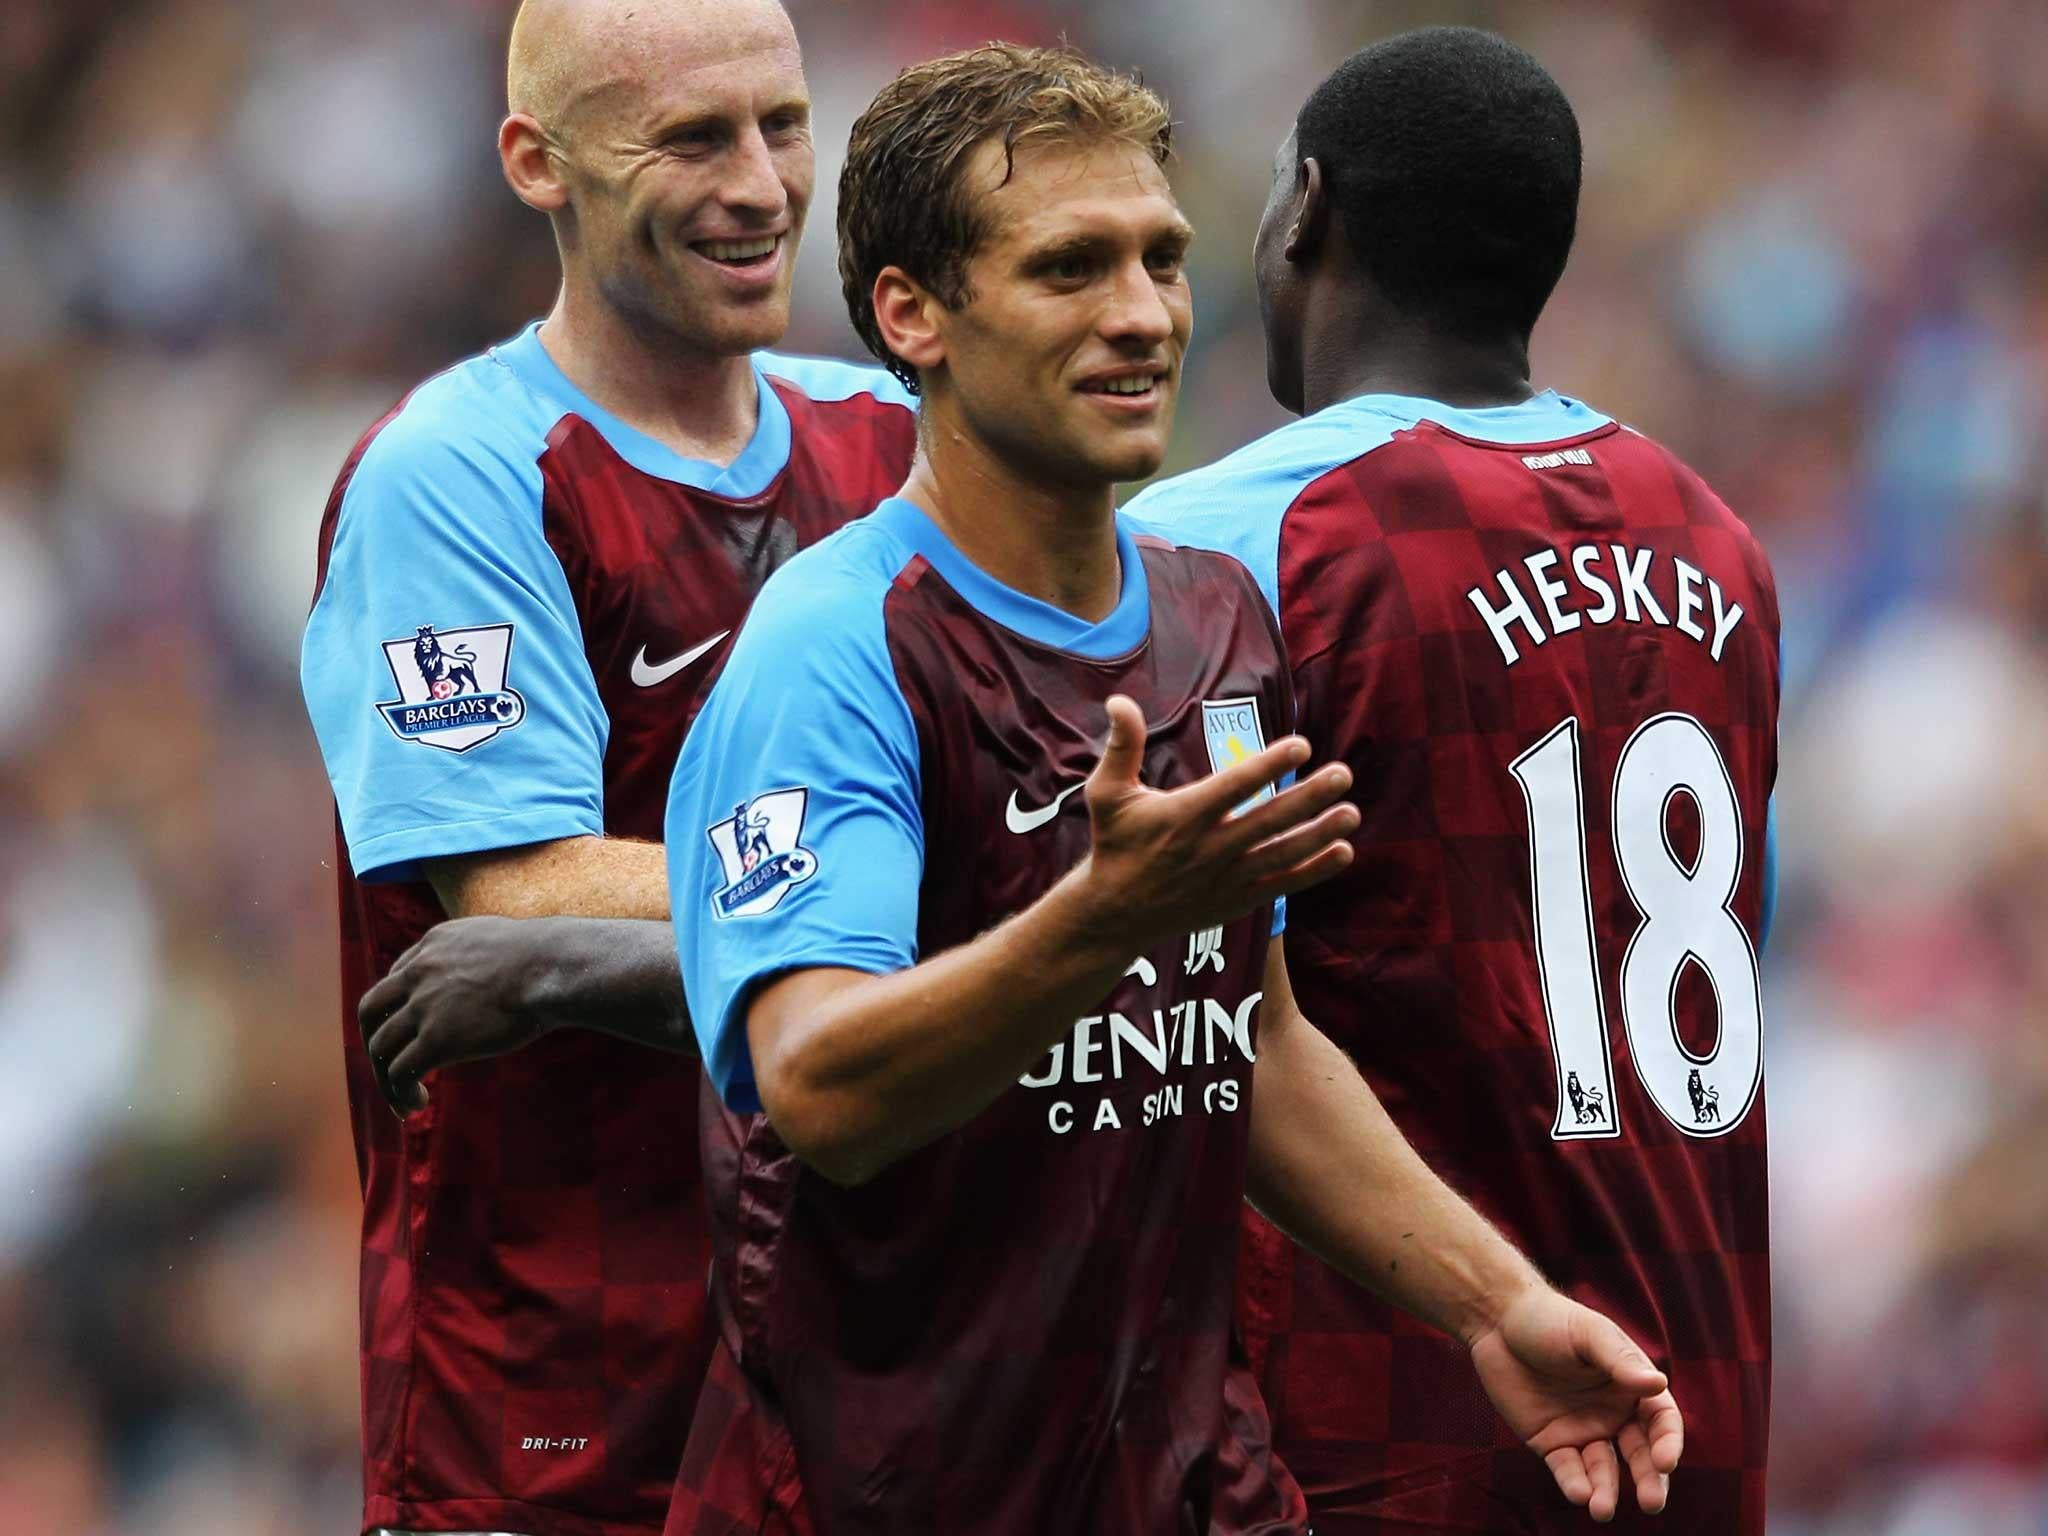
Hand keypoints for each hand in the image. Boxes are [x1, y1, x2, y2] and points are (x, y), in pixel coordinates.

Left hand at [358, 915, 555, 1114]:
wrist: (551, 967)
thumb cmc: (545, 958)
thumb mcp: (501, 942)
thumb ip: (484, 957)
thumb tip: (500, 975)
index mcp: (433, 945)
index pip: (395, 978)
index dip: (397, 1010)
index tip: (409, 1032)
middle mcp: (419, 972)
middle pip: (371, 1011)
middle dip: (374, 1041)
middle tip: (386, 1066)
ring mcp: (425, 1006)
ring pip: (381, 1048)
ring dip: (386, 1078)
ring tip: (405, 1100)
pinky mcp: (437, 1039)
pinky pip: (400, 1072)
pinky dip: (399, 1092)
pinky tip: (416, 1104)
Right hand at [1074, 694, 1357, 944]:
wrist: (1116, 913)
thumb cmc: (1115, 843)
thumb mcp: (1106, 793)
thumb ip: (1121, 747)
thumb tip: (1118, 701)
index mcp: (1184, 816)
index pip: (1234, 786)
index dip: (1269, 764)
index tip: (1301, 744)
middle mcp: (1210, 848)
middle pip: (1269, 820)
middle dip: (1309, 797)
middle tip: (1343, 774)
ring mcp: (1228, 877)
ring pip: (1283, 853)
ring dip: (1320, 833)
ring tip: (1351, 812)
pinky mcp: (1237, 899)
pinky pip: (1283, 884)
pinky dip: (1314, 870)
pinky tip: (1342, 852)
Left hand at [1469, 1285, 1684, 1521]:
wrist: (1496, 1321)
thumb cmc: (1549, 1319)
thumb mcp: (1588, 1333)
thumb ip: (1619, 1360)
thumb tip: (1657, 1384)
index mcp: (1631, 1386)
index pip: (1661, 1421)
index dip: (1668, 1442)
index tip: (1665, 1461)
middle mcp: (1613, 1414)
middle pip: (1640, 1454)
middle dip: (1649, 1480)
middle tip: (1651, 1504)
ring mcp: (1582, 1430)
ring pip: (1604, 1470)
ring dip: (1606, 1491)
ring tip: (1602, 1509)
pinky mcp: (1550, 1442)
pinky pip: (1567, 1469)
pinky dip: (1574, 1483)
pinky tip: (1577, 1493)